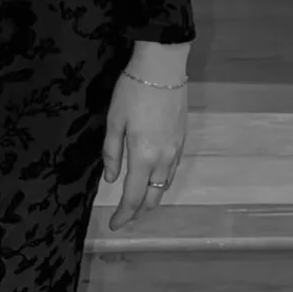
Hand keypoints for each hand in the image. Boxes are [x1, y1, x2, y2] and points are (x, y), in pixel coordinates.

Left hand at [102, 67, 187, 229]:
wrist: (163, 67)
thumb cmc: (133, 91)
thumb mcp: (114, 120)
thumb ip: (112, 153)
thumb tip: (110, 179)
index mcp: (143, 156)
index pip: (133, 197)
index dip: (123, 215)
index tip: (113, 224)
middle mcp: (163, 159)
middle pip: (153, 198)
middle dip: (138, 213)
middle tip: (124, 218)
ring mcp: (176, 150)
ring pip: (164, 186)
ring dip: (151, 199)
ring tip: (137, 202)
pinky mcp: (182, 140)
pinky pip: (171, 171)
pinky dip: (161, 182)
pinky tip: (152, 179)